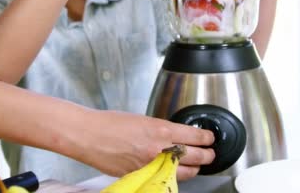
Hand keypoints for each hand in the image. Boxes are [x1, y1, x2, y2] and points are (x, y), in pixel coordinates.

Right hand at [73, 110, 214, 180]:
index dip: (207, 138)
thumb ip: (161, 129)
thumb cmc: (110, 124)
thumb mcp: (143, 119)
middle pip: (196, 157)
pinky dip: (172, 175)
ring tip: (196, 164)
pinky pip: (165, 178)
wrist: (90, 135)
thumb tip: (175, 135)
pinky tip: (173, 170)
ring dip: (193, 169)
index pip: (196, 137)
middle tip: (209, 153)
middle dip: (207, 156)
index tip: (209, 138)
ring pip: (185, 173)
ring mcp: (152, 166)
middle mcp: (160, 150)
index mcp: (161, 130)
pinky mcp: (142, 176)